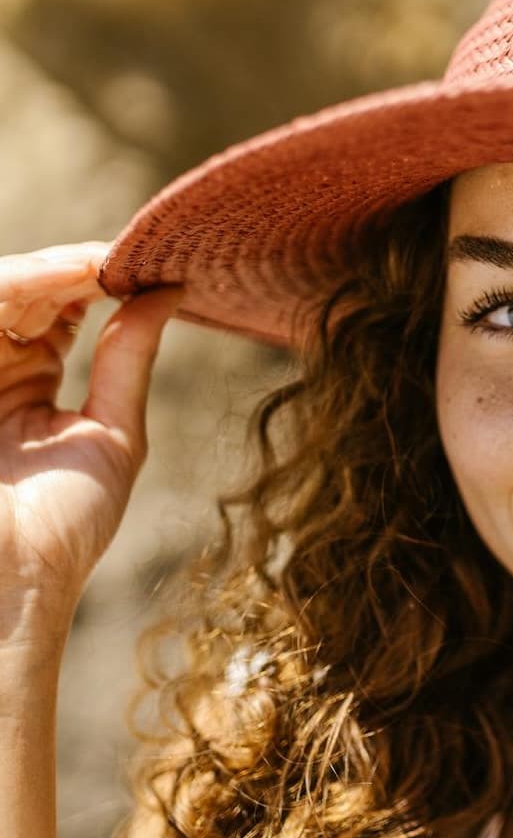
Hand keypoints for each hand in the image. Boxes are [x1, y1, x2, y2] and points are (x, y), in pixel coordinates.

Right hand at [0, 241, 183, 640]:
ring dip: (47, 269)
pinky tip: (65, 278)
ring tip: (99, 263)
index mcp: (27, 381)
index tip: (148, 263)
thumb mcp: (113, 431)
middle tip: (124, 254)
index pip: (56, 307)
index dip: (95, 278)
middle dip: (72, 266)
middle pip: (23, 289)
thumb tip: (172, 291)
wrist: (13, 582)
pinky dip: (19, 285)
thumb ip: (131, 358)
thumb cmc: (65, 524)